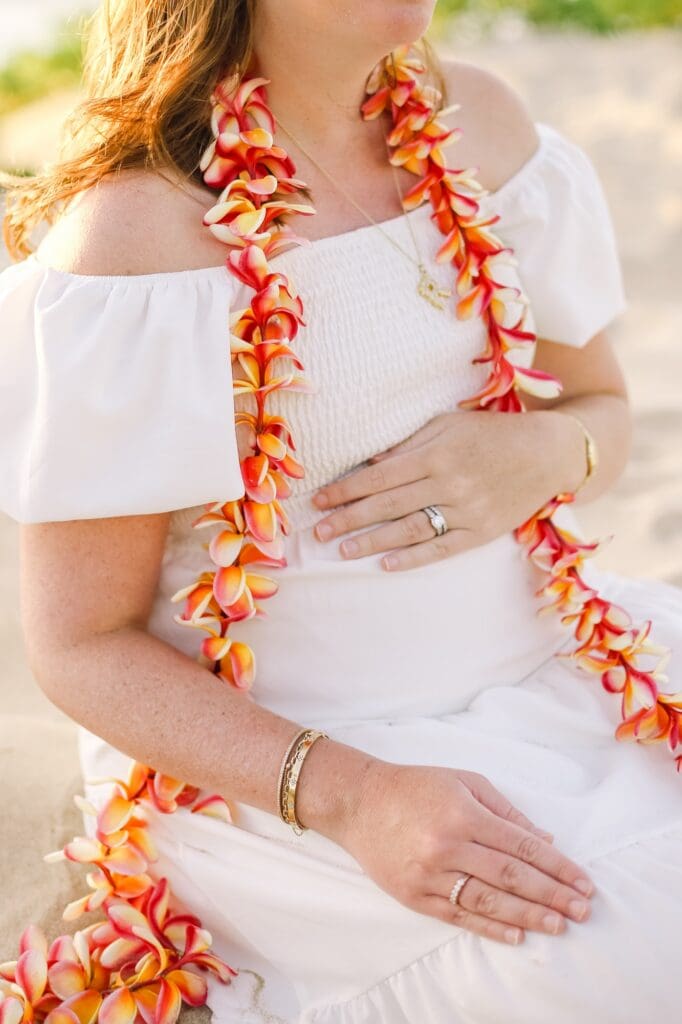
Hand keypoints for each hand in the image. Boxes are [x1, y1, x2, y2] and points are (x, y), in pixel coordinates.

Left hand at [310, 409, 584, 570]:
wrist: (548, 453)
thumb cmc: (491, 433)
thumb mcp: (447, 425)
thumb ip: (407, 445)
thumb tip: (369, 464)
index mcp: (436, 454)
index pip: (379, 476)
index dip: (346, 490)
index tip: (320, 501)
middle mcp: (449, 483)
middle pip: (388, 505)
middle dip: (349, 519)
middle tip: (319, 532)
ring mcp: (467, 511)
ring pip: (410, 530)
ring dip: (373, 541)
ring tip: (344, 551)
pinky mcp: (482, 532)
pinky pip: (442, 549)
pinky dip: (414, 558)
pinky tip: (387, 565)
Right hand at [341, 761, 594, 944]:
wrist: (359, 802)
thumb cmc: (416, 786)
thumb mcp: (463, 781)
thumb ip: (506, 810)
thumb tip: (545, 840)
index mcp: (463, 813)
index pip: (521, 846)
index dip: (557, 866)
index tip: (583, 882)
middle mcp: (448, 846)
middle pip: (511, 876)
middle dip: (552, 894)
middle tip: (582, 910)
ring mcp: (430, 874)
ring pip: (488, 900)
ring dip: (528, 915)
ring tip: (558, 926)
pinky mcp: (415, 896)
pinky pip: (460, 915)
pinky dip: (491, 927)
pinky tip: (517, 934)